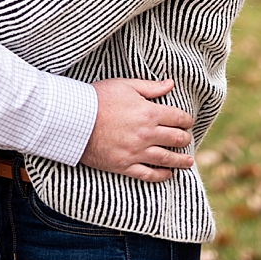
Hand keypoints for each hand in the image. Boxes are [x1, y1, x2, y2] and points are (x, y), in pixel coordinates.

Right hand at [79, 77, 195, 181]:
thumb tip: (170, 84)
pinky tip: (167, 174)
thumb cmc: (97, 98)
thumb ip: (150, 87)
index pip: (178, 118)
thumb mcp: (124, 85)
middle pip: (176, 139)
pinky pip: (149, 174)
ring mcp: (136, 152)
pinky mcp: (124, 165)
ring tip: (188, 161)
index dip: (186, 120)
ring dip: (181, 160)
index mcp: (148, 112)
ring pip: (167, 159)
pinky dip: (161, 175)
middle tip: (186, 139)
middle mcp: (146, 134)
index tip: (186, 122)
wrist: (72, 118)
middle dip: (185, 138)